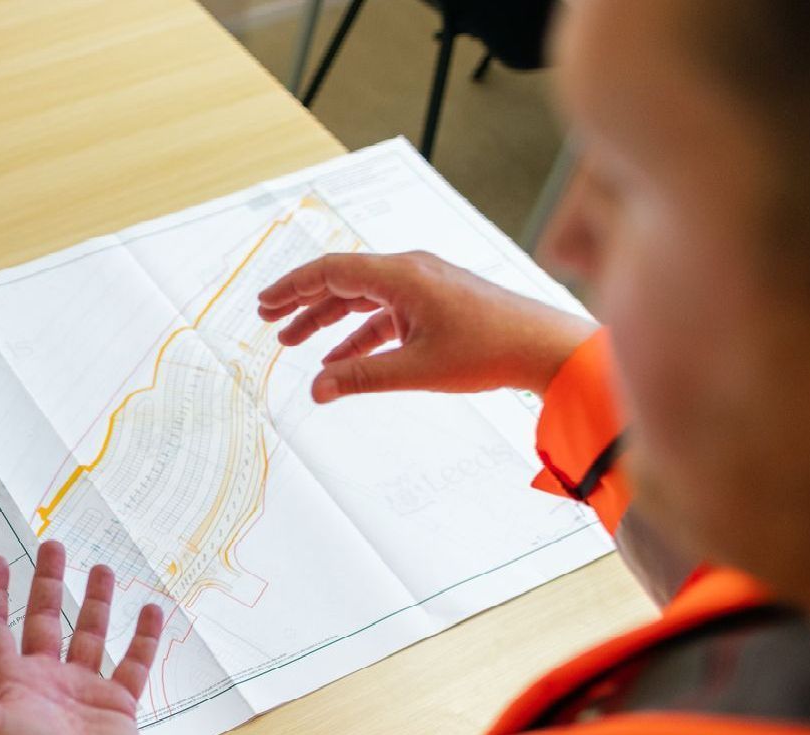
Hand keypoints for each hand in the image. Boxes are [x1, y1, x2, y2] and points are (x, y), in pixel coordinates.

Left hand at [0, 541, 163, 734]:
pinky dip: (143, 638)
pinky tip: (151, 609)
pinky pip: (133, 663)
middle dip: (48, 583)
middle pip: (44, 620)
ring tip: (104, 568)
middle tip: (53, 545)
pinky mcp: (117, 704)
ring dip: (96, 602)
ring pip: (90, 635)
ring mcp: (83, 691)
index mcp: (11, 683)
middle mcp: (46, 681)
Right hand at [257, 251, 596, 402]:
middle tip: (268, 319)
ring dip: (328, 320)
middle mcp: (410, 272)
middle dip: (303, 302)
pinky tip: (341, 358)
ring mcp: (424, 286)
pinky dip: (360, 333)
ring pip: (363, 298)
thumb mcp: (416, 369)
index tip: (265, 304)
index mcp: (402, 276)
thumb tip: (315, 389)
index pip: (332, 271)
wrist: (544, 348)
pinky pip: (386, 314)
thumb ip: (360, 378)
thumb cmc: (490, 349)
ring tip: (294, 343)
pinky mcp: (436, 303)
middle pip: (342, 281)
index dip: (293, 288)